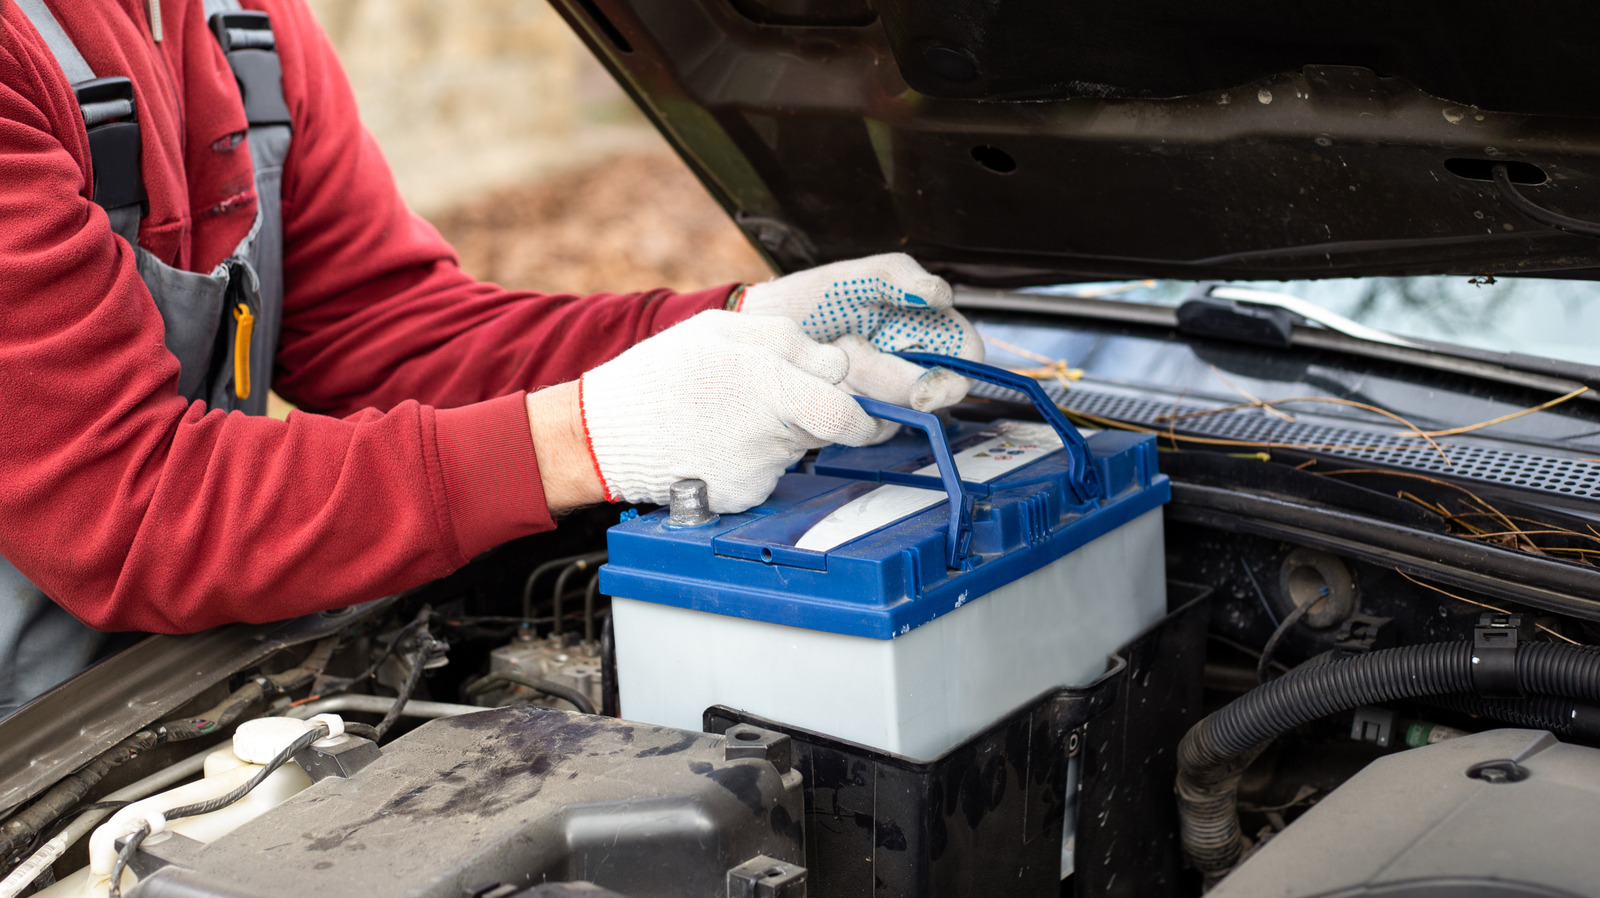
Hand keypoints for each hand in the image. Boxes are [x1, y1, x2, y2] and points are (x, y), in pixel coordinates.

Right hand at [569, 311, 883, 512]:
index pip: (847, 413)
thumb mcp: (719, 329)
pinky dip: (754, 458)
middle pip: (829, 429)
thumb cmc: (659, 376)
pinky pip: (769, 473)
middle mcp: (769, 433)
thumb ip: (785, 338)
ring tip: (729, 416)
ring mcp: (756, 471)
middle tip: (780, 401)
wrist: (603, 436)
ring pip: (797, 448)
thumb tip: (833, 361)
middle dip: (819, 413)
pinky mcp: (742, 496)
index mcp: (769, 383)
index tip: (853, 403)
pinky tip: (718, 444)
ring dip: (781, 431)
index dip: (858, 409)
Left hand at [735, 252, 983, 410]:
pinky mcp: (856, 419)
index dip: (954, 377)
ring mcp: (884, 395)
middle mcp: (911, 365)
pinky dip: (841, 405)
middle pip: (934, 393)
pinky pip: (865, 429)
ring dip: (860, 384)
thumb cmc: (812, 299)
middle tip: (851, 350)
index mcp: (925, 328)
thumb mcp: (855, 276)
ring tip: (829, 350)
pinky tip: (819, 378)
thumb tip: (940, 294)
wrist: (760, 326)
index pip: (965, 358)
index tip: (924, 389)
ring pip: (896, 411)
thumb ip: (898, 276)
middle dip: (890, 377)